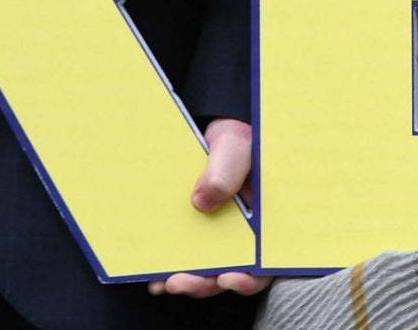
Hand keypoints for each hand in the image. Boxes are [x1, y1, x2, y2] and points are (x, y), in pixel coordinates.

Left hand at [149, 118, 265, 298]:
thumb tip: (201, 202)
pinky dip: (170, 268)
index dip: (248, 279)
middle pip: (229, 274)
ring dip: (186, 281)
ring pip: (205, 272)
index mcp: (263, 224)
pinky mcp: (194, 234)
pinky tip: (153, 274)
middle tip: (180, 282)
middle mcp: (242, 239)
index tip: (227, 278)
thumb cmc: (235, 141)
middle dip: (205, 283)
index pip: (263, 264)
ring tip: (163, 282)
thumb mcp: (235, 148)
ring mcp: (217, 239)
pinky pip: (184, 257)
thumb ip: (225, 171)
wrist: (214, 133)